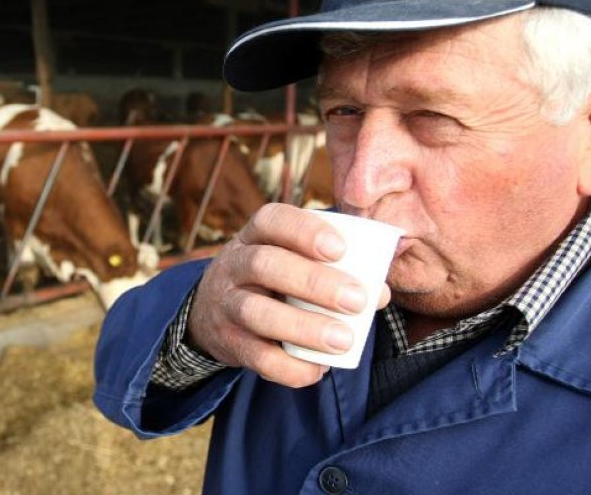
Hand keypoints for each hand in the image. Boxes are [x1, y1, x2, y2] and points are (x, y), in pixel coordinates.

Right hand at [187, 203, 390, 387]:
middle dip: (313, 282)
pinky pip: (256, 356)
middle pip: (265, 264)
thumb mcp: (290, 260)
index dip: (304, 231)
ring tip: (344, 340)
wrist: (211, 312)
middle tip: (356, 300)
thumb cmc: (272, 281)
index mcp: (255, 236)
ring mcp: (226, 304)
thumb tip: (379, 293)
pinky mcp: (228, 342)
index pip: (272, 220)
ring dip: (303, 327)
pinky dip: (289, 367)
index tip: (340, 249)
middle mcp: (234, 265)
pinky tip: (318, 369)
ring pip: (257, 312)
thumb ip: (334, 269)